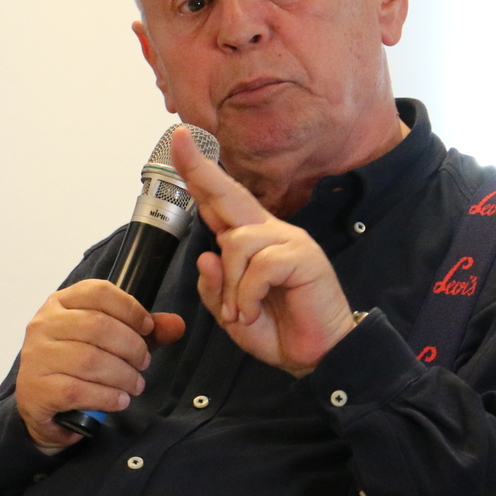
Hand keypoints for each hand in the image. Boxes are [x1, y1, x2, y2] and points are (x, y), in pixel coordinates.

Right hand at [15, 279, 186, 453]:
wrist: (40, 405)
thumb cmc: (73, 367)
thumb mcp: (106, 342)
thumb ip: (141, 332)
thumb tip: (177, 325)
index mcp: (60, 303)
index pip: (99, 292)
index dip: (131, 309)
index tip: (148, 328)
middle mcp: (43, 325)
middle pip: (98, 326)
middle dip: (132, 347)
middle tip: (144, 363)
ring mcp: (37, 356)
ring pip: (90, 360)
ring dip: (123, 376)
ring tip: (135, 385)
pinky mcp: (37, 389)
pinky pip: (79, 390)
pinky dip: (107, 397)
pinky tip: (119, 401)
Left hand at [169, 126, 356, 376]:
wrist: (317, 354)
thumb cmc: (277, 330)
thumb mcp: (231, 313)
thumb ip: (213, 288)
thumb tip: (204, 255)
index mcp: (250, 243)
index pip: (220, 202)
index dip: (199, 173)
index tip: (179, 141)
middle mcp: (269, 233)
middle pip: (231, 195)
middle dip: (201, 170)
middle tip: (178, 141)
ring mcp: (288, 241)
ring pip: (236, 243)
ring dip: (230, 284)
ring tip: (240, 313)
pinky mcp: (303, 256)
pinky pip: (259, 266)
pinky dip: (247, 294)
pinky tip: (253, 312)